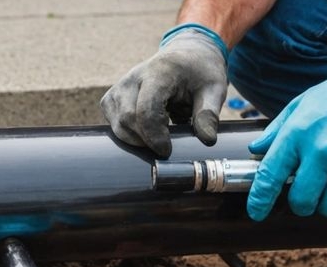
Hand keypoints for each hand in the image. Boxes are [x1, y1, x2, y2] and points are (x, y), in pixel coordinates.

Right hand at [100, 24, 228, 157]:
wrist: (186, 55)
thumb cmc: (200, 73)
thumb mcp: (215, 89)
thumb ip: (209, 113)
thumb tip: (207, 140)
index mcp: (160, 71)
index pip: (146, 109)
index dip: (154, 135)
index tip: (168, 151)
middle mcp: (134, 77)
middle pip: (128, 118)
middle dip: (146, 140)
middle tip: (167, 146)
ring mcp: (119, 86)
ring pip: (117, 124)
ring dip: (137, 139)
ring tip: (159, 136)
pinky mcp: (112, 97)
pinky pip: (113, 123)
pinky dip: (128, 134)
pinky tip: (147, 131)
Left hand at [247, 41, 326, 220]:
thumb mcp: (303, 103)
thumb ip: (278, 129)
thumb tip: (256, 150)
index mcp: (298, 134)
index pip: (270, 176)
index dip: (260, 200)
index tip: (256, 213)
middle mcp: (321, 152)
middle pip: (302, 202)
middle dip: (303, 204)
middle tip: (311, 193)